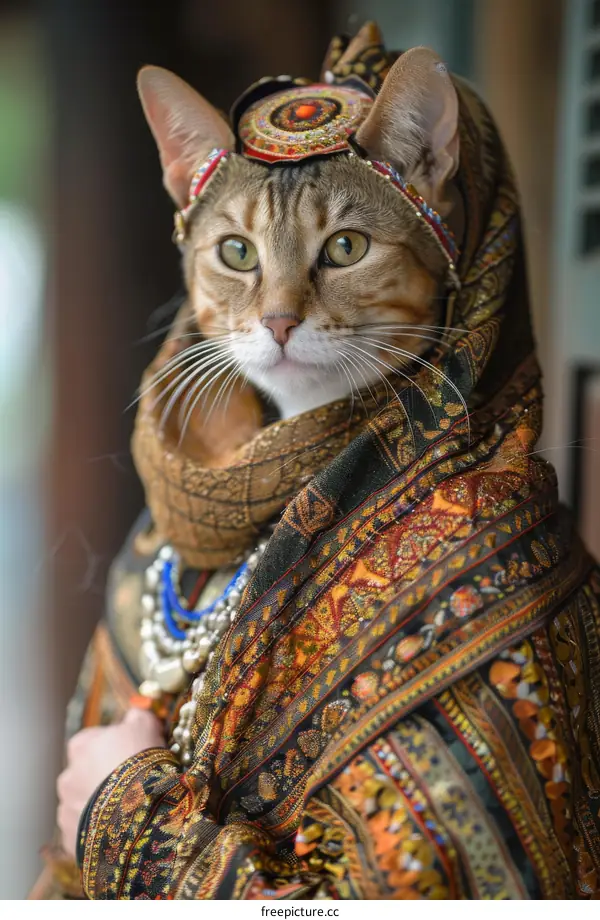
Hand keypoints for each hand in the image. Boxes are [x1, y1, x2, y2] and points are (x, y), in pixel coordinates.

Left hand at [57, 708, 164, 858]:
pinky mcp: (72, 839)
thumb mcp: (145, 725)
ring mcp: (67, 810)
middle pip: (87, 774)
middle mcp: (67, 777)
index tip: (132, 754)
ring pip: (85, 804)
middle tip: (132, 784)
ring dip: (101, 806)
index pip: (93, 741)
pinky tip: (121, 830)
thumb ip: (138, 715)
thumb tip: (137, 712)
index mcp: (80, 746)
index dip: (115, 747)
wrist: (137, 812)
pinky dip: (100, 831)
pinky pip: (87, 832)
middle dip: (104, 778)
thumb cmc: (139, 760)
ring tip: (128, 811)